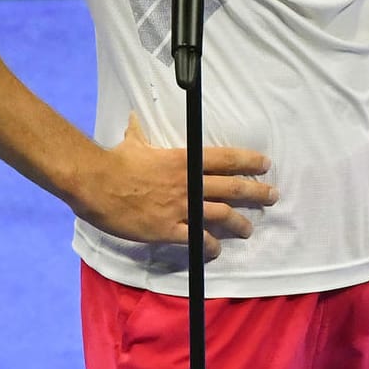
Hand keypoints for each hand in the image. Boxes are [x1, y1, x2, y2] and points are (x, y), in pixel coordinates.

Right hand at [75, 113, 276, 261]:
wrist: (97, 183)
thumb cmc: (116, 160)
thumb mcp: (132, 141)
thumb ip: (138, 132)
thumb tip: (132, 118)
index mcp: (185, 160)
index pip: (226, 159)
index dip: (249, 161)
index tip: (265, 164)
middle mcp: (189, 183)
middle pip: (232, 188)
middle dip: (256, 193)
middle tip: (272, 196)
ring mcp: (181, 207)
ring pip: (221, 216)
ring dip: (238, 224)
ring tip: (248, 230)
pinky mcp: (168, 229)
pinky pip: (196, 239)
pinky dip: (209, 246)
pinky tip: (215, 251)